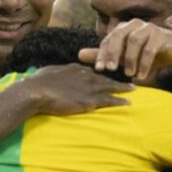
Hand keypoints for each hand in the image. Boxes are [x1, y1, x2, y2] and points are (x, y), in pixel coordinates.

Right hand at [19, 63, 133, 114]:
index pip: (92, 71)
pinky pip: (108, 100)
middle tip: (127, 79)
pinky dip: (119, 100)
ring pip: (110, 87)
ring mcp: (88, 87)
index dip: (100, 74)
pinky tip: (128, 102)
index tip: (106, 75)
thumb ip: (57, 72)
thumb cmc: (39, 82)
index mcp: (75, 68)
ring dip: (122, 88)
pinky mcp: (89, 100)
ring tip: (133, 89)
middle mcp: (85, 75)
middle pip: (105, 77)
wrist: (38, 91)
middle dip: (117, 78)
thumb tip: (56, 74)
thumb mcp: (50, 72)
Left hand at [79, 19, 171, 81]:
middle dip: (113, 53)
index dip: (102, 54)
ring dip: (129, 59)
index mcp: (124, 28)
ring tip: (128, 75)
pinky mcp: (161, 35)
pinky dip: (144, 63)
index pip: (108, 39)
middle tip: (111, 70)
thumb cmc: (150, 53)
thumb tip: (79, 54)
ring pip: (133, 41)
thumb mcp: (125, 56)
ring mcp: (148, 28)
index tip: (99, 69)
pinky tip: (141, 76)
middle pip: (118, 35)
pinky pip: (149, 48)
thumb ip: (104, 55)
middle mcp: (134, 24)